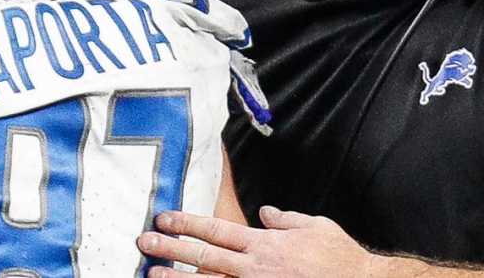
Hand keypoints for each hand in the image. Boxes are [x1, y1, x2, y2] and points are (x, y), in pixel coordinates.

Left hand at [137, 205, 381, 277]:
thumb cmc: (338, 257)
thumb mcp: (314, 226)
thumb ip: (285, 219)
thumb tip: (263, 212)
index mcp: (264, 244)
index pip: (216, 230)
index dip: (187, 223)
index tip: (164, 217)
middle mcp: (254, 268)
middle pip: (203, 257)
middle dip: (171, 249)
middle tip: (144, 242)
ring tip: (151, 275)